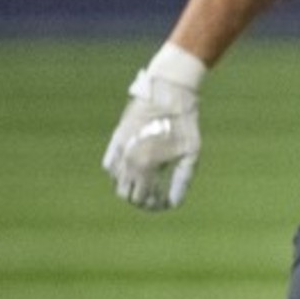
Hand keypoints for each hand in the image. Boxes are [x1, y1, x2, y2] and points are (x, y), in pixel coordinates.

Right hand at [102, 61, 201, 211]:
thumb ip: (181, 180)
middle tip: (156, 197)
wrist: (168, 92)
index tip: (164, 204)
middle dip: (141, 200)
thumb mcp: (190, 153)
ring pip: (115, 181)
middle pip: (126, 194)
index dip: (154, 206)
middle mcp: (127, 160)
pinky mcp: (115, 138)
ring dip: (130, 187)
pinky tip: (134, 170)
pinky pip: (109, 164)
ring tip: (148, 185)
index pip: (142, 200)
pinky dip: (118, 173)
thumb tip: (174, 203)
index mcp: (145, 166)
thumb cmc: (184, 122)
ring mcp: (119, 149)